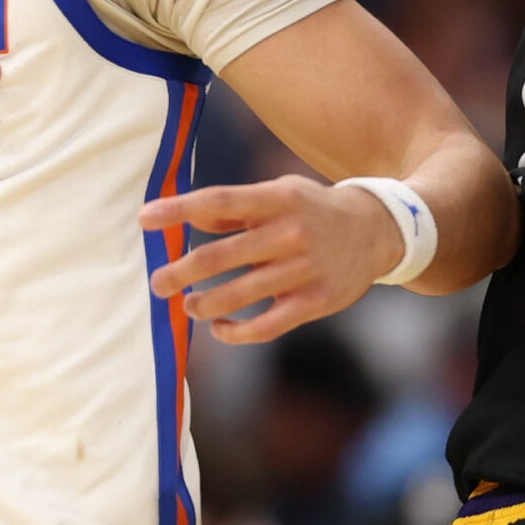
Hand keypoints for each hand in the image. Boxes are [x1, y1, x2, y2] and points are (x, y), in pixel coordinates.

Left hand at [141, 175, 402, 344]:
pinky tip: (219, 328)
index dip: (178, 210)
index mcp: (278, 199)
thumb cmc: (312, 210)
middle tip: (157, 283)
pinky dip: (235, 331)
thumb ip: (235, 208)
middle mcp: (290, 233)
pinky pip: (265, 326)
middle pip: (220, 255)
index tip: (144, 219)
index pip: (219, 201)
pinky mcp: (315, 302)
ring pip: (238, 295)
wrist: (379, 231)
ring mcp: (304, 270)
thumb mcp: (280, 194)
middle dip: (180, 272)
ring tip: (187, 305)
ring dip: (203, 304)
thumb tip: (186, 218)